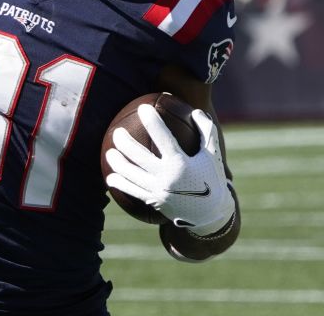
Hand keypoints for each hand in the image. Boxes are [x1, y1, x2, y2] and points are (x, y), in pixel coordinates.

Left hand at [104, 105, 234, 234]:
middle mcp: (167, 177)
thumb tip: (194, 110)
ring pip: (129, 174)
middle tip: (117, 132)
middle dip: (124, 142)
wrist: (210, 214)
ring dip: (116, 162)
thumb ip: (206, 132)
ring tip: (110, 152)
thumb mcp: (213, 155)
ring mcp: (158, 190)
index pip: (164, 137)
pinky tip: (110, 177)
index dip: (152, 121)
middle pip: (138, 156)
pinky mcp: (153, 201)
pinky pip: (131, 191)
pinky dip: (119, 183)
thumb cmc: (211, 179)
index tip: (143, 108)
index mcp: (181, 163)